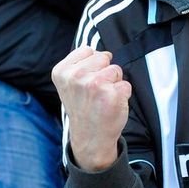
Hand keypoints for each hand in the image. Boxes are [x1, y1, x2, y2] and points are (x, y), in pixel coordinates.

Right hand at [52, 46, 131, 170]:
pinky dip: (123, 94)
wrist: (89, 137)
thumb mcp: (70, 83)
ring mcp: (95, 85)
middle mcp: (76, 76)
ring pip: (116, 70)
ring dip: (114, 83)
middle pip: (104, 58)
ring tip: (103, 98)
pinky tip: (111, 106)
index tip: (84, 82)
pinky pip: (126, 84)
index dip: (91, 65)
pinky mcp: (113, 94)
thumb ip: (81, 64)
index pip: (88, 50)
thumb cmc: (83, 106)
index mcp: (62, 71)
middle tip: (95, 91)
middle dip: (104, 71)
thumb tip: (105, 53)